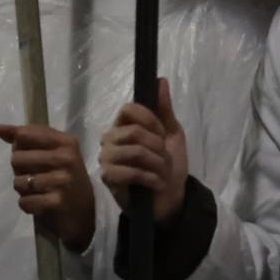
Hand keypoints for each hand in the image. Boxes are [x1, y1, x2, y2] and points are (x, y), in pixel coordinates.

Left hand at [0, 122, 95, 251]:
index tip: (30, 155)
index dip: (19, 147)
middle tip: (35, 177)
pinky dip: (27, 205)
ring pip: (18, 181)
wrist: (86, 214)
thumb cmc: (63, 177)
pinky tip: (39, 204)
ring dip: (23, 189)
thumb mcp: (51, 152)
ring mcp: (62, 180)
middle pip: (16, 158)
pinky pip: (24, 201)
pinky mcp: (57, 202)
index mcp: (65, 141)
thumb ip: (25, 137)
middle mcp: (66, 158)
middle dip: (20, 171)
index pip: (24, 135)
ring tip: (37, 191)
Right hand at [99, 78, 187, 220]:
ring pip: (134, 151)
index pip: (129, 109)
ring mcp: (107, 159)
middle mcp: (110, 139)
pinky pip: (130, 172)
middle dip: (157, 147)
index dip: (150, 120)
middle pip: (134, 131)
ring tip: (162, 173)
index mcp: (123, 126)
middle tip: (164, 159)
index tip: (162, 134)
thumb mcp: (172, 135)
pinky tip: (157, 183)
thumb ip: (164, 109)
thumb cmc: (169, 166)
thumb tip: (161, 80)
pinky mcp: (109, 179)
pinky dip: (151, 178)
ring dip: (157, 164)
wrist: (170, 199)